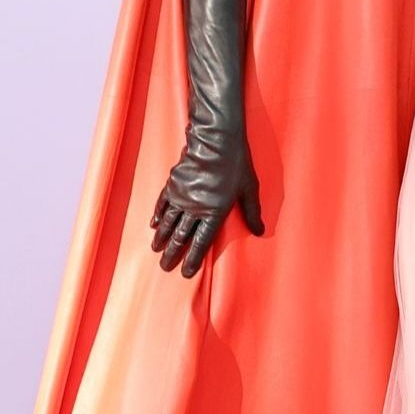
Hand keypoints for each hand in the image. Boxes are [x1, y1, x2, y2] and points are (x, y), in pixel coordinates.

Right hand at [150, 133, 264, 278]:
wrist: (215, 139)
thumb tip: (260, 232)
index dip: (193, 259)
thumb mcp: (250, 189)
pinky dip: (158, 215)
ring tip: (156, 250)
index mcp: (215, 212)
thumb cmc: (236, 163)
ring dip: (162, 238)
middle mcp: (195, 207)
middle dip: (172, 254)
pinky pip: (163, 204)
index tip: (185, 273)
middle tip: (164, 268)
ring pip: (168, 222)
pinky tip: (154, 224)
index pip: (201, 242)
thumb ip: (252, 212)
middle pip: (180, 236)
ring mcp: (181, 195)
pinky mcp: (173, 184)